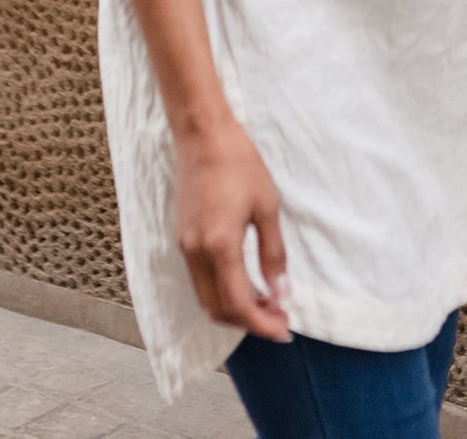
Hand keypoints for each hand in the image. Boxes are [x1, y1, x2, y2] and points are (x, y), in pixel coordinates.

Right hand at [173, 117, 290, 339]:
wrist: (204, 136)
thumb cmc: (240, 165)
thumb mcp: (267, 208)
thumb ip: (273, 254)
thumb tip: (282, 293)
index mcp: (220, 245)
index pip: (238, 304)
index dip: (262, 323)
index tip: (285, 329)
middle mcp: (196, 252)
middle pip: (218, 309)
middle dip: (249, 321)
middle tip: (280, 317)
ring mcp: (184, 247)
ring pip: (206, 298)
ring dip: (234, 309)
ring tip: (266, 302)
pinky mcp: (181, 239)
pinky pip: (199, 281)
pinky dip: (221, 292)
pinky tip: (245, 283)